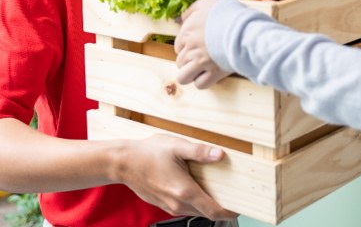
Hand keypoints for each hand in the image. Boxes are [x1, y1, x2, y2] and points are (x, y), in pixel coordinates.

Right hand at [119, 134, 236, 220]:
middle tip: (232, 195)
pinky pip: (184, 208)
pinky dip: (194, 202)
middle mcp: (177, 203)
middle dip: (220, 207)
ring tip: (216, 189)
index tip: (238, 209)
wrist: (122, 163)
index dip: (228, 213)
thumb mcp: (177, 146)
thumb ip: (200, 152)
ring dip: (206, 204)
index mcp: (184, 192)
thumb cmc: (148, 153)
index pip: (213, 211)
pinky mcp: (163, 204)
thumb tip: (220, 154)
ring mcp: (169, 206)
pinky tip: (195, 186)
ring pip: (195, 211)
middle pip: (206, 213)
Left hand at [176, 0, 231, 88]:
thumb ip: (191, 10)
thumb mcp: (207, 1)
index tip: (197, 45)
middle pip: (180, 61)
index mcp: (187, 32)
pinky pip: (200, 84)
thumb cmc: (228, 12)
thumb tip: (180, 18)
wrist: (244, 27)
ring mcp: (201, 63)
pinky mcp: (214, 73)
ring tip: (202, 69)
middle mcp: (191, 49)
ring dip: (191, 73)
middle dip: (189, 60)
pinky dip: (203, 81)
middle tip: (202, 56)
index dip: (187, 46)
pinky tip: (210, 74)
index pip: (178, 45)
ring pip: (184, 77)